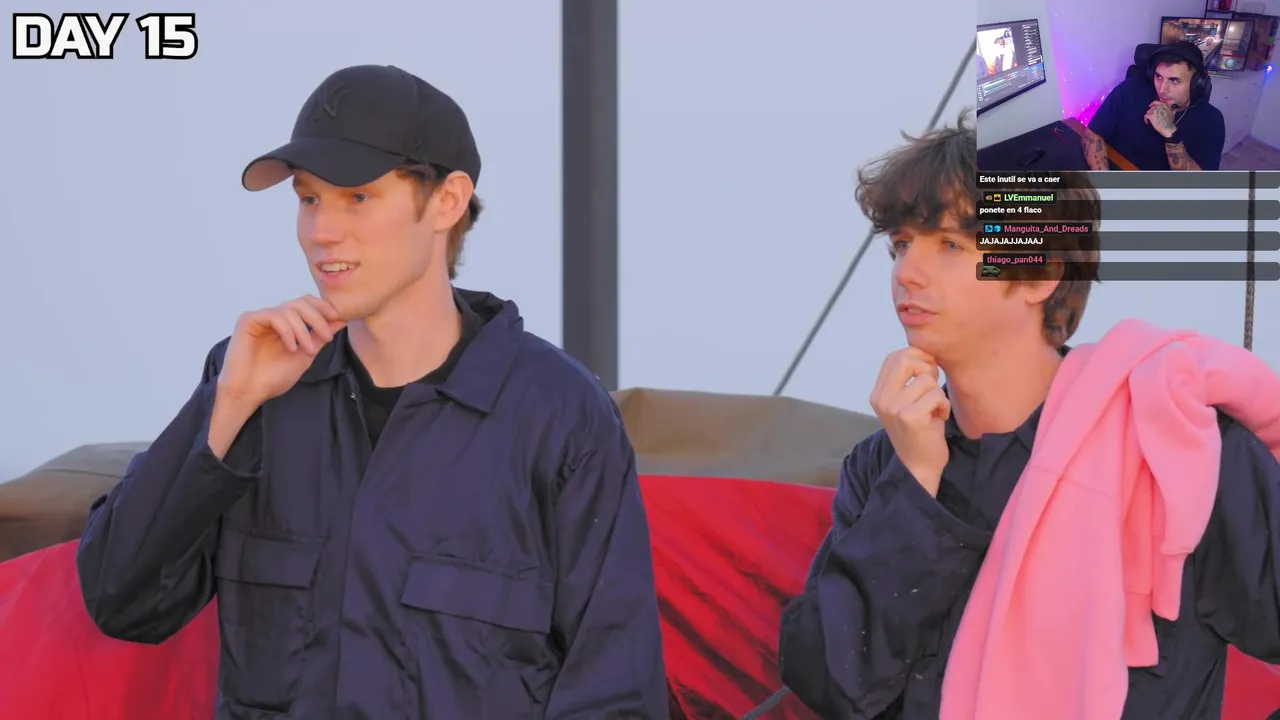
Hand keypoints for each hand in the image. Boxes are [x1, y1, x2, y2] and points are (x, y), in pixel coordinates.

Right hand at [216, 295, 346, 407]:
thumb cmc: (274, 377)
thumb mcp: (306, 354)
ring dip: (303, 330)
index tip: (337, 318)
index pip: (306, 304)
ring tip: (306, 350)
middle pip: (300, 303)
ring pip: (289, 309)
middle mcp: (273, 317)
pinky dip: (287, 331)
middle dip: (317, 318)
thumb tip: (342, 320)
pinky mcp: (248, 320)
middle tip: (326, 337)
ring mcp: (261, 317)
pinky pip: (274, 315)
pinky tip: (291, 347)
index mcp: (286, 323)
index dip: (322, 307)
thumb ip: (321, 336)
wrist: (250, 392)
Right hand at [869, 348, 951, 494]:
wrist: (919, 466)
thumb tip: (926, 353)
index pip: (895, 356)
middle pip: (907, 360)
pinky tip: (937, 418)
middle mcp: (882, 399)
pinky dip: (943, 406)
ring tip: (933, 410)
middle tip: (932, 389)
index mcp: (878, 393)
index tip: (927, 373)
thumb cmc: (919, 430)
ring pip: (927, 380)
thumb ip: (908, 378)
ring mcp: (894, 408)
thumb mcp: (906, 401)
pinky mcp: (910, 417)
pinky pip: (936, 395)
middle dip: (927, 370)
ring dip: (938, 394)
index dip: (917, 358)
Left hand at [1144, 101, 1175, 137]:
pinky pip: (1146, 116)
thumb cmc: (1170, 122)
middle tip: (1152, 117)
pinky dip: (1145, 119)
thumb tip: (1172, 109)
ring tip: (1150, 120)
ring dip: (1148, 116)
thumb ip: (1169, 109)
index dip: (1152, 104)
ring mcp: (1155, 111)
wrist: (1168, 128)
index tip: (1150, 106)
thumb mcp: (1172, 113)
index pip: (1156, 102)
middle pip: (1151, 108)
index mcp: (1164, 105)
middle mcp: (1159, 107)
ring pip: (1148, 112)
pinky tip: (1147, 122)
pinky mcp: (1151, 116)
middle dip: (1151, 112)